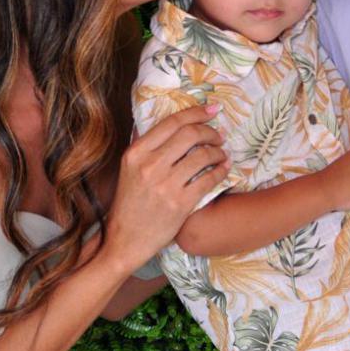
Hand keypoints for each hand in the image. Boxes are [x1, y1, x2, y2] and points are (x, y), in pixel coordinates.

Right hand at [106, 103, 226, 269]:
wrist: (125, 240)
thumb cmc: (129, 204)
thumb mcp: (128, 169)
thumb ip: (144, 145)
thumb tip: (166, 122)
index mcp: (136, 153)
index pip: (172, 122)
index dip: (196, 113)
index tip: (211, 110)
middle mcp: (149, 165)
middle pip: (190, 134)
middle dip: (210, 132)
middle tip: (218, 136)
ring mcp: (165, 185)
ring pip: (202, 156)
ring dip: (218, 152)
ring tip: (222, 154)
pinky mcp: (180, 204)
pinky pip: (208, 179)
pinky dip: (221, 171)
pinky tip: (223, 169)